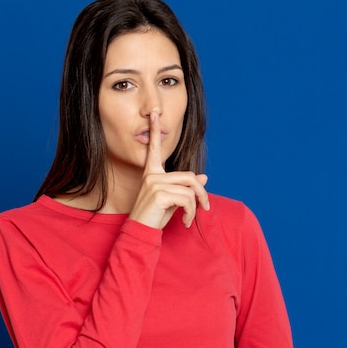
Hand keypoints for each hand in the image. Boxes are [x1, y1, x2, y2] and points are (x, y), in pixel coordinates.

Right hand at [128, 111, 209, 229]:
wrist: (140, 233)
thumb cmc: (154, 218)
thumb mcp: (173, 201)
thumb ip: (186, 188)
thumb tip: (204, 177)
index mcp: (151, 174)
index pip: (154, 150)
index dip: (154, 131)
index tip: (155, 114)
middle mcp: (152, 175)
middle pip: (189, 176)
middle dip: (202, 193)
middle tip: (205, 208)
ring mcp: (154, 183)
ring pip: (190, 189)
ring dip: (196, 206)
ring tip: (188, 219)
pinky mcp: (159, 193)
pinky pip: (187, 199)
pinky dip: (190, 212)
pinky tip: (184, 222)